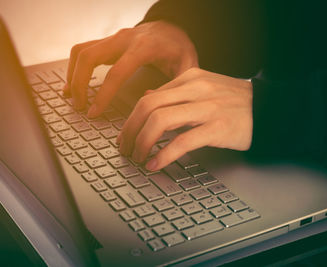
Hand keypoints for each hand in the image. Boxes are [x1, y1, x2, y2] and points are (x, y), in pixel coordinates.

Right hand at [63, 20, 197, 116]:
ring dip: (72, 74)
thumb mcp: (186, 67)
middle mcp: (124, 39)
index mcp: (144, 47)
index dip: (103, 94)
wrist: (173, 28)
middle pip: (89, 57)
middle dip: (78, 83)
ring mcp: (114, 38)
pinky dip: (74, 66)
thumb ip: (173, 85)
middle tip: (79, 107)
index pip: (117, 72)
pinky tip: (73, 83)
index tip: (94, 112)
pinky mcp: (109, 42)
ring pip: (81, 51)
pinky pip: (84, 50)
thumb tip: (149, 100)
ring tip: (71, 97)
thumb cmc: (178, 49)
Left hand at [117, 68, 252, 170]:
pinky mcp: (217, 128)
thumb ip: (175, 92)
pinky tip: (155, 164)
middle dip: (130, 130)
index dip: (131, 119)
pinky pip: (183, 142)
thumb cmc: (234, 101)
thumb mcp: (204, 87)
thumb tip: (147, 98)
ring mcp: (207, 108)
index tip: (126, 135)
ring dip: (142, 142)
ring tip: (138, 156)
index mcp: (190, 78)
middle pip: (148, 106)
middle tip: (126, 148)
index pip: (149, 96)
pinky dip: (164, 155)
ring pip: (161, 121)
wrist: (268, 108)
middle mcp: (196, 89)